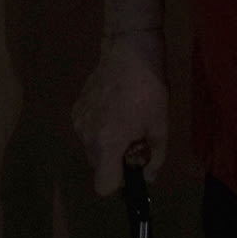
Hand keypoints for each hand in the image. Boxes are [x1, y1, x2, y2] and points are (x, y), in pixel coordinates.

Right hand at [74, 30, 167, 195]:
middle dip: (115, 159)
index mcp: (107, 143)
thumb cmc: (149, 88)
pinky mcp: (76, 108)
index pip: (103, 186)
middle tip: (134, 137)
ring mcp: (79, 121)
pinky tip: (114, 108)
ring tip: (125, 118)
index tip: (132, 165)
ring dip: (107, 143)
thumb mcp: (160, 125)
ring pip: (92, 148)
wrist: (129, 50)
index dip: (119, 181)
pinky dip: (100, 128)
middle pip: (98, 166)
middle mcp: (87, 136)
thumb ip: (155, 157)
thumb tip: (149, 177)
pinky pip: (88, 131)